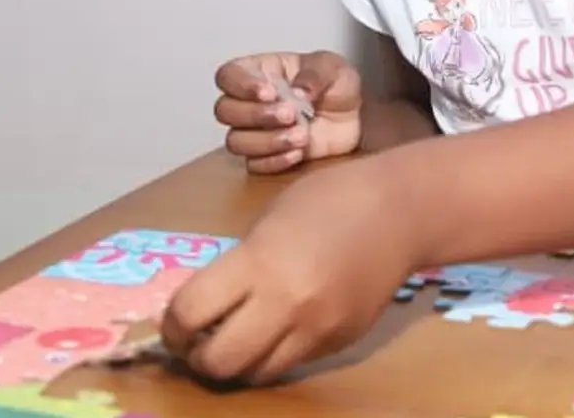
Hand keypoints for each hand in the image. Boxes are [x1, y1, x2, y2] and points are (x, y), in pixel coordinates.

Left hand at [160, 160, 415, 383]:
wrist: (402, 212)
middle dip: (200, 356)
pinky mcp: (339, 342)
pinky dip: (276, 354)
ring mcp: (316, 329)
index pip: (190, 313)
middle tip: (201, 340)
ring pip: (256, 374)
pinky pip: (293, 363)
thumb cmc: (332, 199)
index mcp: (260, 263)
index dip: (172, 325)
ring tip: (240, 338)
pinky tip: (281, 327)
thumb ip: (241, 264)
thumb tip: (211, 303)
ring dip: (239, 362)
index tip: (175, 323)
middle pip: (219, 361)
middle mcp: (286, 304)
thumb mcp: (271, 221)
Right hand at [213, 51, 361, 172]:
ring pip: (235, 141)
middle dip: (256, 115)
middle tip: (290, 114)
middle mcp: (250, 101)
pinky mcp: (267, 156)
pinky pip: (254, 165)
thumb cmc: (337, 86)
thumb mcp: (333, 68)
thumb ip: (314, 75)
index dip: (242, 85)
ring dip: (267, 141)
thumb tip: (298, 91)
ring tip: (302, 135)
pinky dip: (276, 161)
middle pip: (225, 111)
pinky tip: (299, 153)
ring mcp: (256, 131)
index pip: (229, 76)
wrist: (356, 118)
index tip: (270, 93)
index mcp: (260, 72)